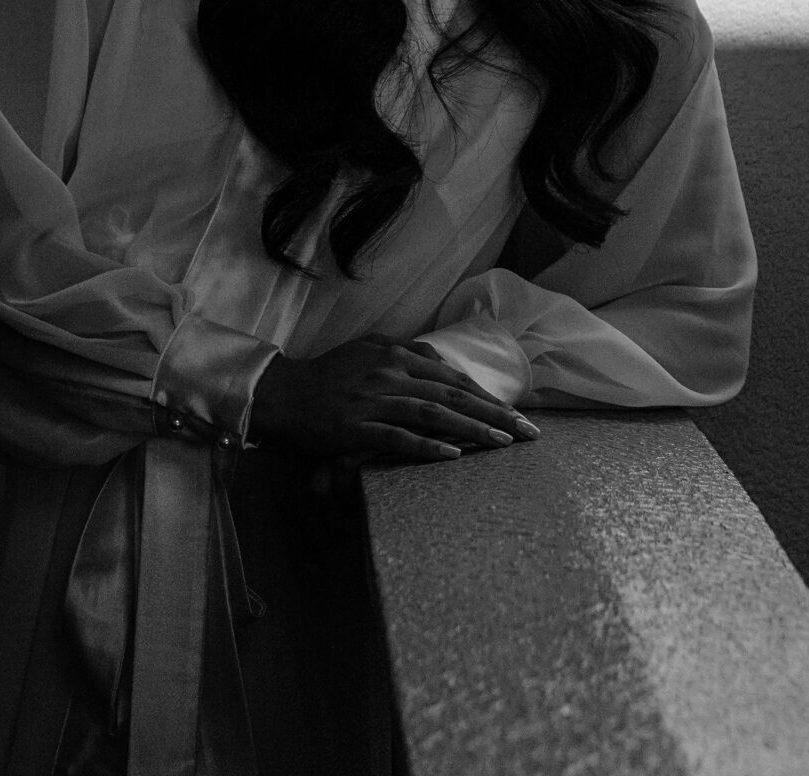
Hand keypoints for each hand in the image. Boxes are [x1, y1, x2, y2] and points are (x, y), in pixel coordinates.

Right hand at [250, 337, 539, 465]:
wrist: (280, 394)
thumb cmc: (326, 376)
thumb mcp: (366, 351)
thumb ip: (402, 353)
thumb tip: (437, 361)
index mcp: (394, 354)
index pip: (453, 377)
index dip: (487, 395)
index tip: (517, 414)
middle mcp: (389, 373)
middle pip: (452, 394)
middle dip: (495, 413)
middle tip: (528, 432)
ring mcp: (373, 399)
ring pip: (433, 414)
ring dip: (472, 429)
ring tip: (503, 444)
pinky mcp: (356, 426)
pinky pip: (398, 437)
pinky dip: (427, 446)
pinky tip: (453, 456)